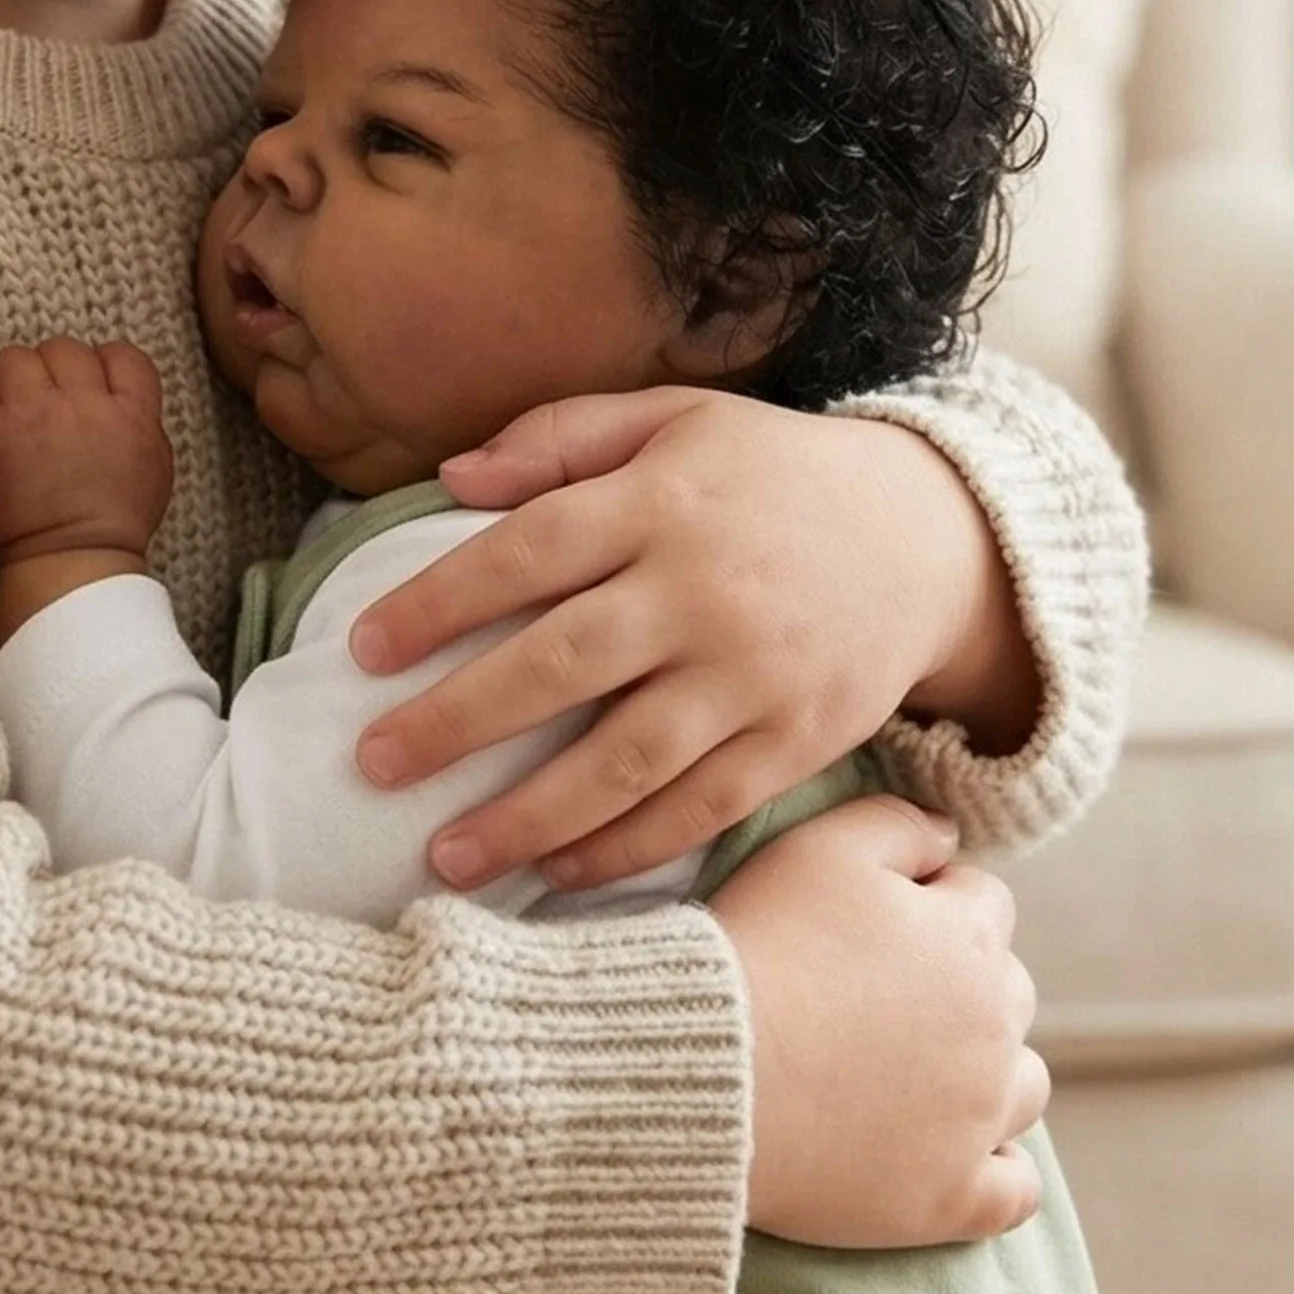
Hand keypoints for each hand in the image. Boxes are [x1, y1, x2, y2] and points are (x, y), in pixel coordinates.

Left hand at [0, 338, 172, 565]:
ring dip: (10, 382)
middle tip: (44, 409)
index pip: (122, 356)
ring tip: (8, 417)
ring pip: (15, 358)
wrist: (64, 570)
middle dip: (53, 375)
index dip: (103, 368)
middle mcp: (82, 404)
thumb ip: (139, 421)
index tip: (90, 389)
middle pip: (64, 351)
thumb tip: (116, 393)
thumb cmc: (110, 529)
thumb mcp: (154, 470)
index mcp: (130, 414)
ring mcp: (30, 413)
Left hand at [348, 388, 1040, 889]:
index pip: (529, 549)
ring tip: (444, 858)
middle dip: (458, 721)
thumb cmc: (773, 475)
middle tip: (373, 764)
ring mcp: (754, 676)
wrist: (932, 538)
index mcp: (663, 500)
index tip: (361, 649)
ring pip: (626, 759)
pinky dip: (626, 849)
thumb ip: (561, 436)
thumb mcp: (677, 419)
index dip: (438, 601)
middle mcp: (704, 590)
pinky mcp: (795, 743)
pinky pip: (700, 809)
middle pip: (563, 662)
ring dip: (528, 816)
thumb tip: (450, 475)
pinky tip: (555, 874)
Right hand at [710, 795, 1047, 1246]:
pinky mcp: (952, 1198)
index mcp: (970, 938)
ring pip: (1023, 1087)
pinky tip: (946, 1156)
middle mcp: (995, 1027)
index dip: (929, 905)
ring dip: (985, 1075)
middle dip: (958, 988)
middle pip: (1008, 993)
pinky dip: (993, 1170)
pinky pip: (1014, 1190)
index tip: (866, 929)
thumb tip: (951, 837)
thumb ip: (897, 824)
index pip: (984, 902)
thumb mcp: (818, 848)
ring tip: (905, 1077)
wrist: (710, 1069)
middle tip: (871, 1001)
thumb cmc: (758, 950)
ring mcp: (980, 1119)